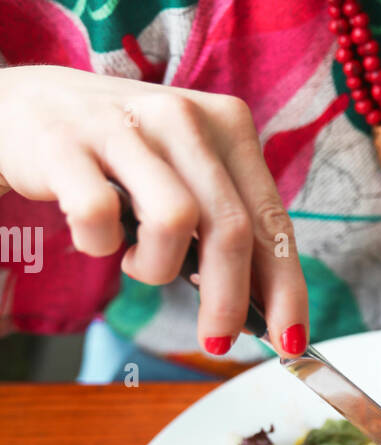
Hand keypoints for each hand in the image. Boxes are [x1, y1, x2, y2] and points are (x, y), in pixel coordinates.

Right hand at [0, 65, 307, 356]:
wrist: (24, 104)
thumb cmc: (120, 154)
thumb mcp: (186, 172)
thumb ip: (226, 223)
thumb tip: (264, 304)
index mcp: (228, 124)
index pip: (272, 220)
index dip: (286, 289)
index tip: (290, 340)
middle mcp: (184, 117)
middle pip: (230, 229)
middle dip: (229, 301)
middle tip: (217, 340)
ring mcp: (124, 126)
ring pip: (174, 222)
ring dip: (158, 268)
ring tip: (141, 261)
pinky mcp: (66, 144)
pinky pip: (99, 218)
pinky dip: (100, 245)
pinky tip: (99, 236)